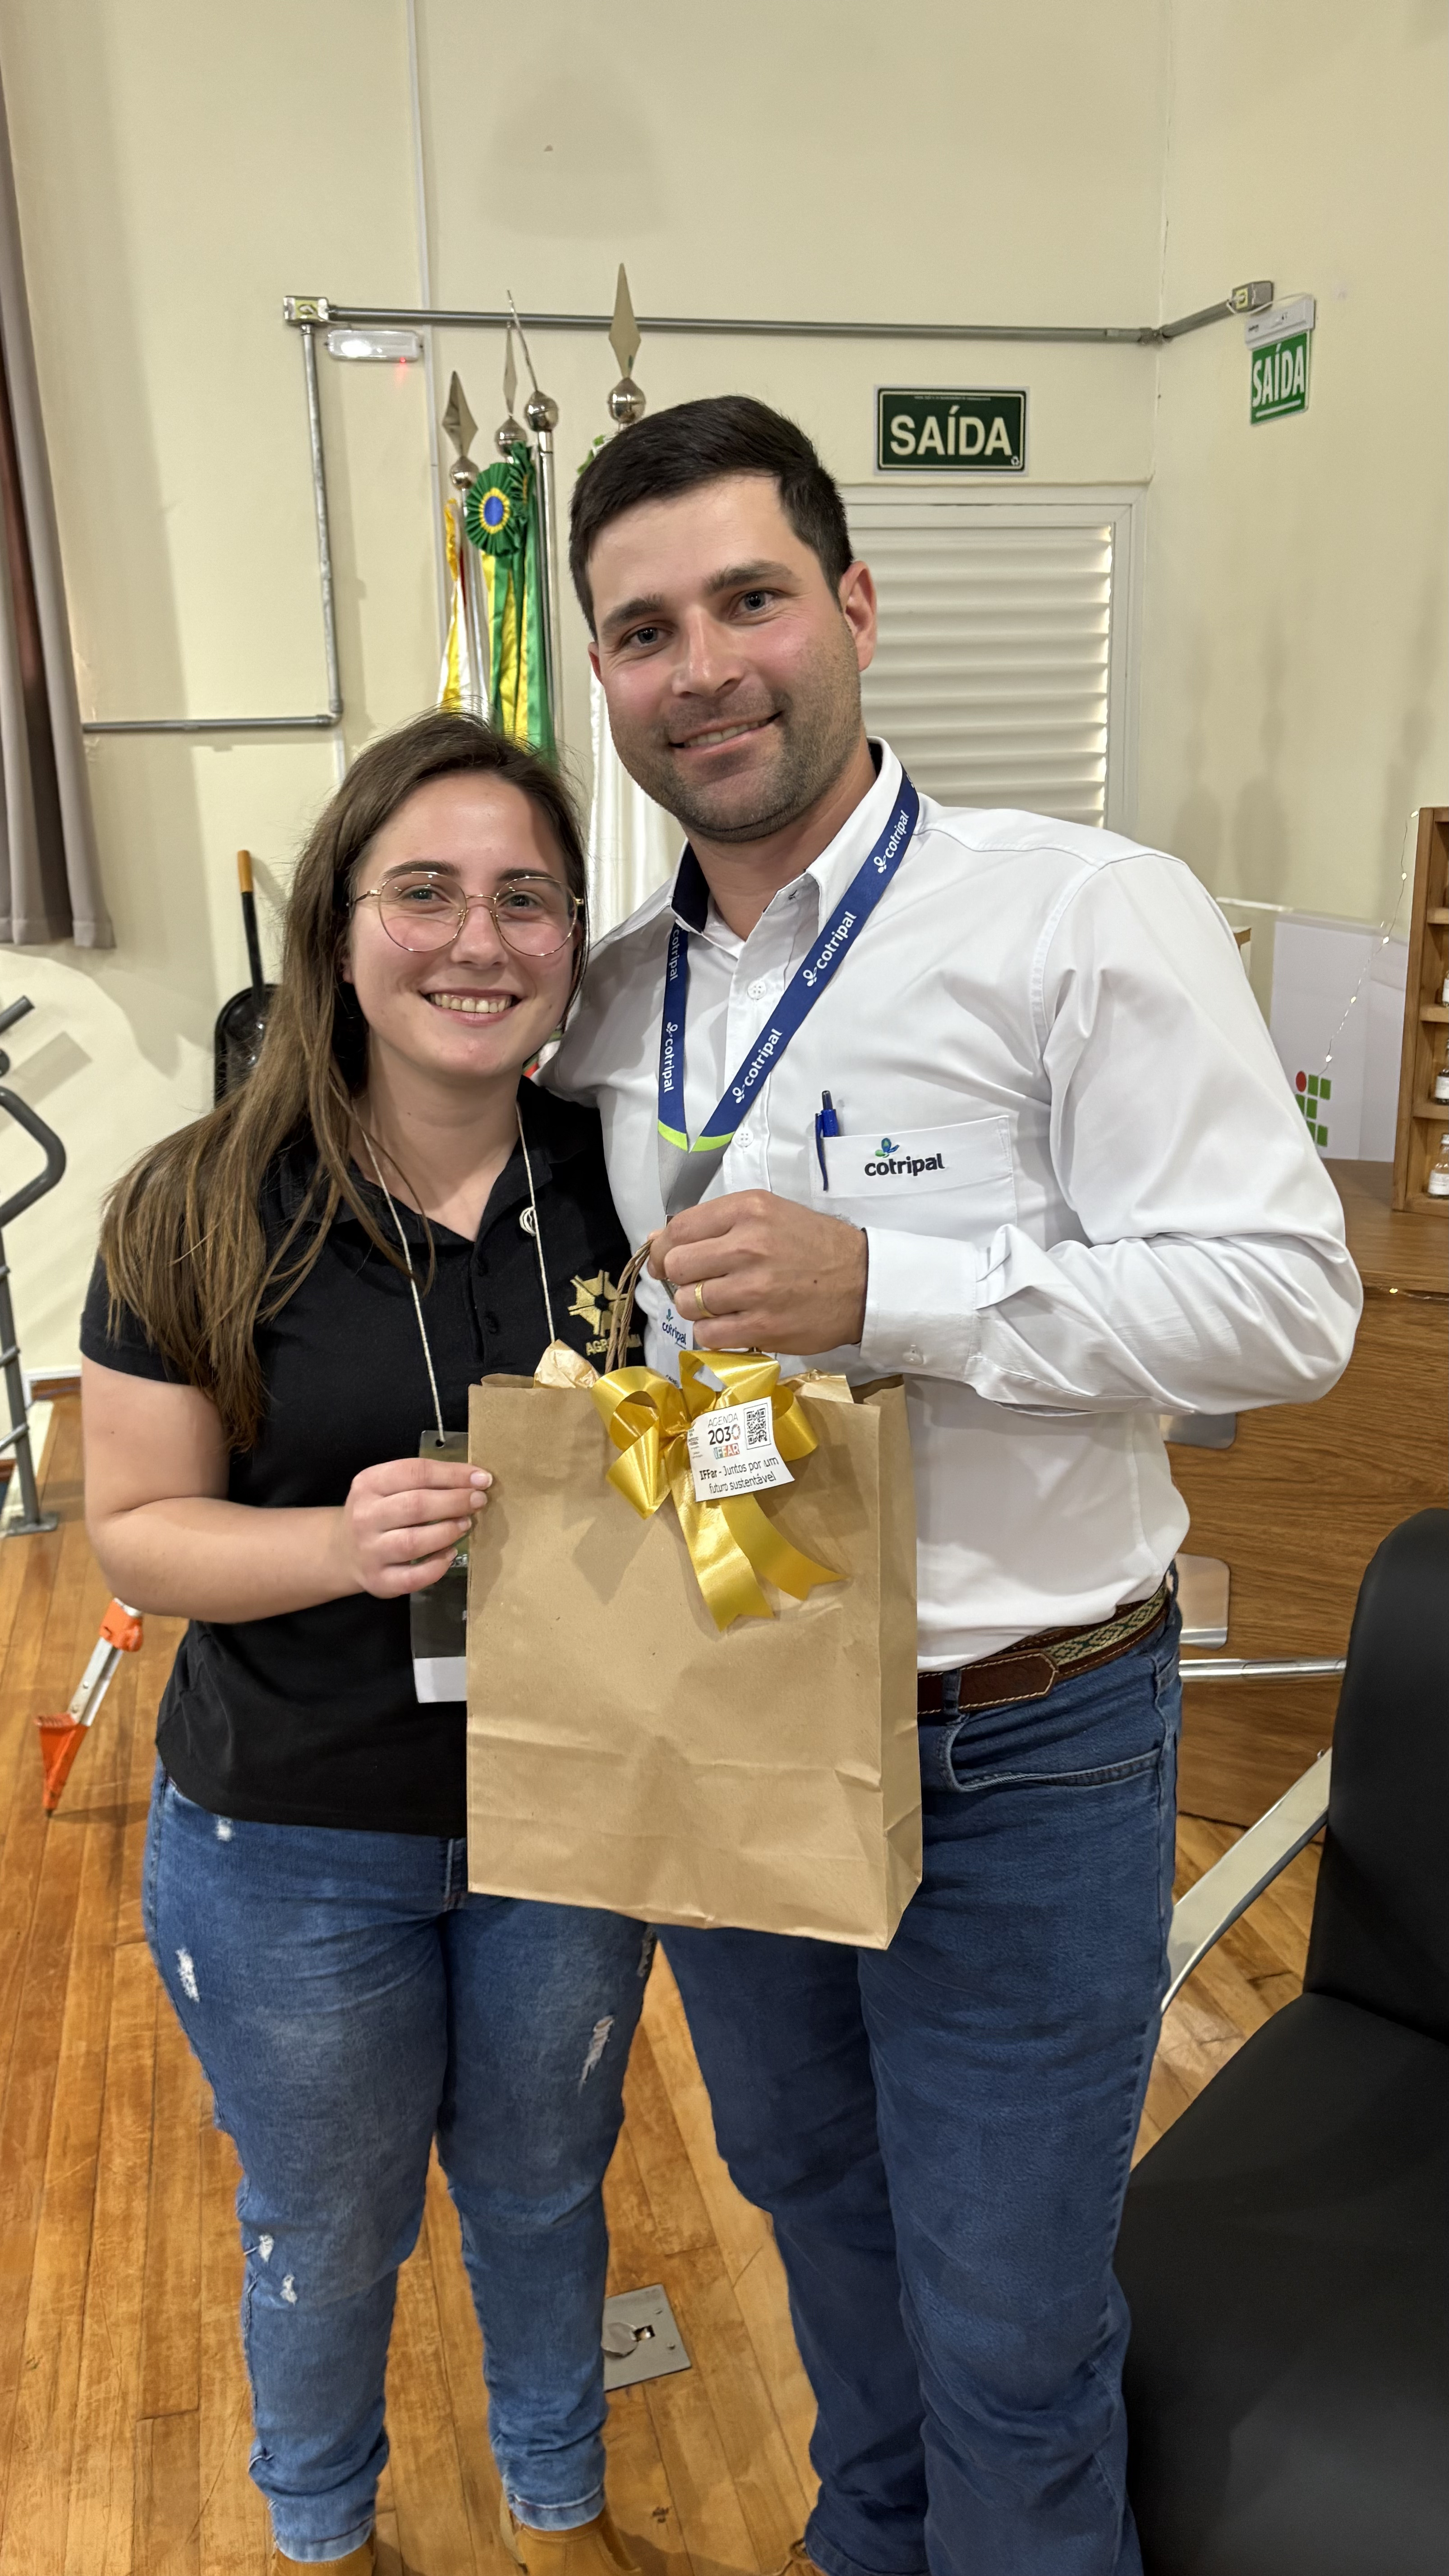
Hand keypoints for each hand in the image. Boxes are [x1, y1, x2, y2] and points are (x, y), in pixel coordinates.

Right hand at [331, 1456, 491, 1598]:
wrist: (344, 1551)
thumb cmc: (379, 1512)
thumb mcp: (389, 1486)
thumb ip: (424, 1480)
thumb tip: (474, 1479)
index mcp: (369, 1484)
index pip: (415, 1472)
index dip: (453, 1474)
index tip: (481, 1478)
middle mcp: (365, 1517)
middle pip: (416, 1506)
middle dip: (455, 1502)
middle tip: (479, 1501)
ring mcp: (370, 1551)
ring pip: (414, 1542)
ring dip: (447, 1531)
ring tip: (466, 1524)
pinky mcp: (379, 1581)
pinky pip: (412, 1577)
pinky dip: (437, 1566)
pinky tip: (450, 1554)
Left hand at [649, 1190, 867, 1353]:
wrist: (864, 1282)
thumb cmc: (814, 1246)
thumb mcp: (769, 1215)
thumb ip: (716, 1224)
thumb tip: (658, 1240)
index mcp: (749, 1210)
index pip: (679, 1228)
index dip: (664, 1247)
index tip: (669, 1259)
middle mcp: (748, 1245)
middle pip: (677, 1266)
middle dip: (680, 1278)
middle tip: (699, 1282)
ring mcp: (755, 1289)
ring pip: (688, 1302)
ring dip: (697, 1307)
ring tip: (722, 1304)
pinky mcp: (763, 1326)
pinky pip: (708, 1334)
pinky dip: (712, 1332)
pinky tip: (732, 1323)